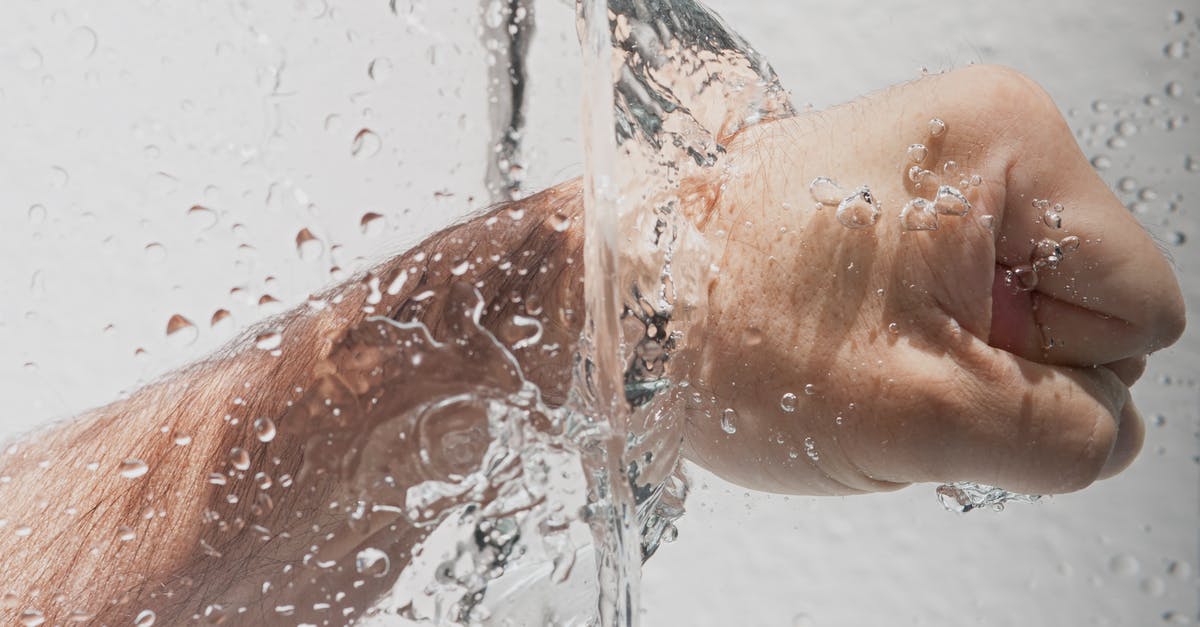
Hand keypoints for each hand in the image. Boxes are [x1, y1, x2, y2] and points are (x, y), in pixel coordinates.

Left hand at [681, 65, 1184, 495]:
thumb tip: (1108, 431)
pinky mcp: (897, 200)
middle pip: (1083, 305)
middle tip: (892, 364)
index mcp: (1009, 148)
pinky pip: (965, 297)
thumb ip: (1061, 438)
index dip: (1056, 376)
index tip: (946, 371)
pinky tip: (851, 337)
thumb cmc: (725, 330)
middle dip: (1001, 363)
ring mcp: (935, 165)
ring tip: (859, 349)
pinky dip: (921, 339)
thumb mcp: (923, 416)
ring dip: (955, 358)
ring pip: (1020, 311)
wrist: (613, 298)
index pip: (1140, 310)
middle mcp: (978, 134)